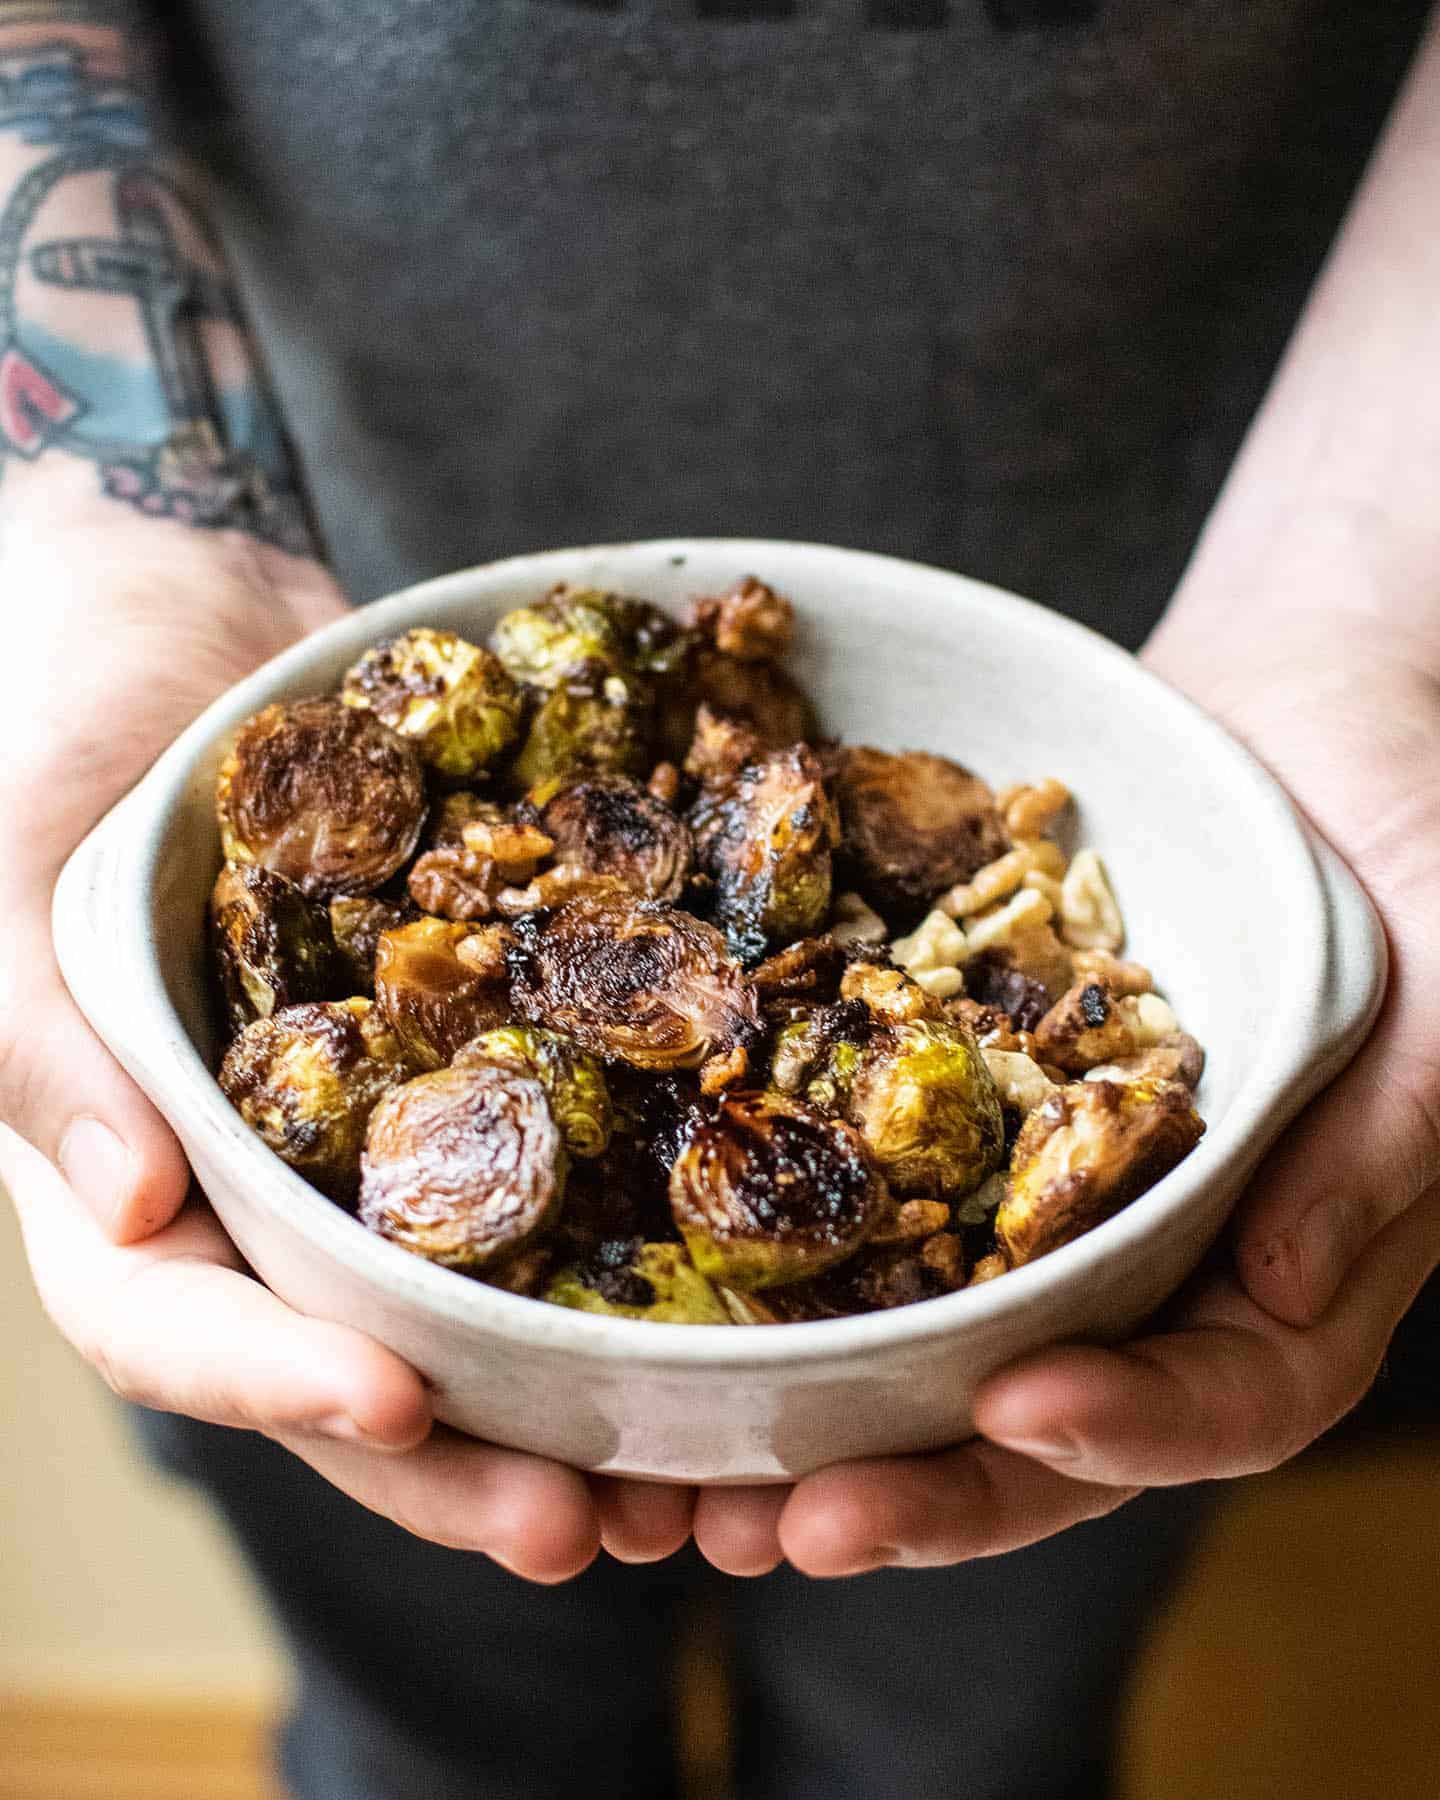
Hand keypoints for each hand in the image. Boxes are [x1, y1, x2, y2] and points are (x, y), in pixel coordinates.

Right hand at [1, 509, 693, 1578]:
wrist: (179, 589)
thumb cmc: (42, 698)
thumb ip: (31, 1025)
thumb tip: (129, 1207)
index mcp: (119, 1160)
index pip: (173, 1323)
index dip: (271, 1379)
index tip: (396, 1399)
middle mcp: (253, 1175)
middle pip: (345, 1359)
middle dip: (456, 1459)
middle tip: (587, 1522)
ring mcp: (371, 1120)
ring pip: (471, 1296)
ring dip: (566, 1399)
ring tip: (693, 1479)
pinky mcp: (474, 1045)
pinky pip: (558, 1150)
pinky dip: (636, 1229)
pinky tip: (744, 1286)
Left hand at [693, 621, 1439, 1577]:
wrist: (1303, 700)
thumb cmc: (1427, 822)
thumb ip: (1388, 1145)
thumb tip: (1283, 1289)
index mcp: (1300, 1255)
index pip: (1226, 1396)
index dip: (1127, 1425)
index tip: (1009, 1408)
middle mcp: (1168, 1248)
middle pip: (1050, 1415)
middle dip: (925, 1486)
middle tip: (788, 1526)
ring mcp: (1059, 1184)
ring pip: (937, 1338)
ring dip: (820, 1421)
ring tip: (685, 1486)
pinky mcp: (969, 1106)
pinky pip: (873, 1196)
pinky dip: (781, 1264)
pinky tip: (669, 1299)